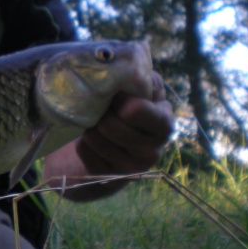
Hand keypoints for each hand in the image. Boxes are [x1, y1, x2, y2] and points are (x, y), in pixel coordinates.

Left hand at [44, 71, 174, 199]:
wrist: (109, 143)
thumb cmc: (124, 108)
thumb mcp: (137, 89)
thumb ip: (138, 77)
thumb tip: (124, 69)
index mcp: (164, 123)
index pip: (136, 110)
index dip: (119, 99)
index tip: (116, 96)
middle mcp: (154, 150)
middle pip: (110, 124)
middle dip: (101, 113)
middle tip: (103, 111)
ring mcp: (131, 168)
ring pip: (95, 137)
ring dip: (90, 127)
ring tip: (97, 124)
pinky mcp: (110, 179)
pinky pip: (85, 152)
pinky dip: (83, 143)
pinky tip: (93, 143)